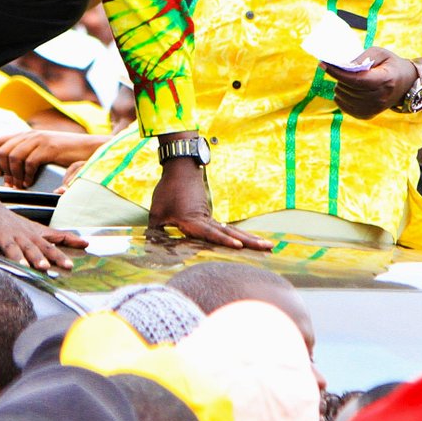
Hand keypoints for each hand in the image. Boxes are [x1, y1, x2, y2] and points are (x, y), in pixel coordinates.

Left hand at [0, 129, 104, 189]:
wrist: (88, 148)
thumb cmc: (66, 153)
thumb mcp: (43, 150)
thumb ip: (28, 154)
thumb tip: (9, 172)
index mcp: (27, 135)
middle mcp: (30, 135)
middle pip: (3, 150)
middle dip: (3, 170)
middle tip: (10, 183)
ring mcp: (40, 140)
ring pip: (14, 156)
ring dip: (15, 174)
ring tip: (20, 185)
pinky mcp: (49, 148)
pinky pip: (30, 162)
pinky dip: (27, 176)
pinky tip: (30, 183)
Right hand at [0, 176, 87, 270]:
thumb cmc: (10, 221)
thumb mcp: (35, 228)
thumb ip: (57, 237)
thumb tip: (84, 241)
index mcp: (31, 235)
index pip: (49, 246)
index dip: (59, 255)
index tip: (70, 265)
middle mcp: (18, 235)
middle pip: (30, 247)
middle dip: (38, 257)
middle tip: (46, 268)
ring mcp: (1, 234)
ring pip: (9, 246)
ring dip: (15, 255)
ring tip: (21, 264)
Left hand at [148, 158, 272, 249]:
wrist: (180, 168)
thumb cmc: (167, 191)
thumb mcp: (156, 213)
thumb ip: (156, 233)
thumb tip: (152, 252)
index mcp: (193, 220)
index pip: (211, 233)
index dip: (224, 240)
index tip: (239, 246)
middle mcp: (206, 220)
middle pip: (232, 232)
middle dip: (251, 241)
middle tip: (270, 247)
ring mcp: (211, 217)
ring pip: (233, 230)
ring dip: (250, 238)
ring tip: (269, 245)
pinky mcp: (210, 216)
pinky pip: (227, 228)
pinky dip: (240, 236)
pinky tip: (250, 242)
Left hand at [324, 47, 417, 118]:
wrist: (406, 84)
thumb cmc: (391, 65)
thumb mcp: (380, 54)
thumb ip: (363, 57)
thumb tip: (344, 65)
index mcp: (385, 81)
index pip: (356, 79)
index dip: (337, 72)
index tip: (323, 64)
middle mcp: (380, 98)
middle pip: (348, 88)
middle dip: (339, 76)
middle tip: (340, 68)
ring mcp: (374, 109)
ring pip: (343, 97)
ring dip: (340, 86)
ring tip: (348, 78)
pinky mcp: (367, 115)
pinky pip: (344, 107)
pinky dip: (341, 97)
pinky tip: (347, 89)